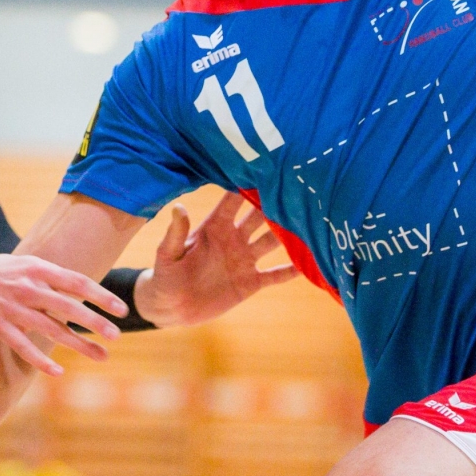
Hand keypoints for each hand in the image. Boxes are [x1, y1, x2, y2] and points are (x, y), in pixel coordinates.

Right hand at [0, 253, 125, 373]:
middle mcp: (27, 288)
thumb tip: (87, 288)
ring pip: (50, 329)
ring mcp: (12, 308)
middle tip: (117, 335)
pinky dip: (40, 360)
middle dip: (94, 322)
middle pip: (67, 306)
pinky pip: (22, 346)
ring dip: (78, 344)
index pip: (76, 281)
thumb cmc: (1, 271)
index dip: (100, 295)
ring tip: (102, 356)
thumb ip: (54, 277)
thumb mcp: (28, 264)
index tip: (121, 309)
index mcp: (37, 269)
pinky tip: (59, 372)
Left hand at [137, 192, 298, 327]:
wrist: (172, 307)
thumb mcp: (167, 254)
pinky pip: (275, 275)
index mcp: (215, 227)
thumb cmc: (165, 275)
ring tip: (309, 220)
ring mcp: (245, 259)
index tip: (263, 168)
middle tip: (294, 188)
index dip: (246, 185)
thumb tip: (179, 207)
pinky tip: (310, 263)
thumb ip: (176, 233)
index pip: (234, 201)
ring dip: (288, 233)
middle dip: (275, 203)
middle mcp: (234, 238)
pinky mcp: (250, 282)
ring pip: (272, 241)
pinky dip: (292, 270)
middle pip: (259, 216)